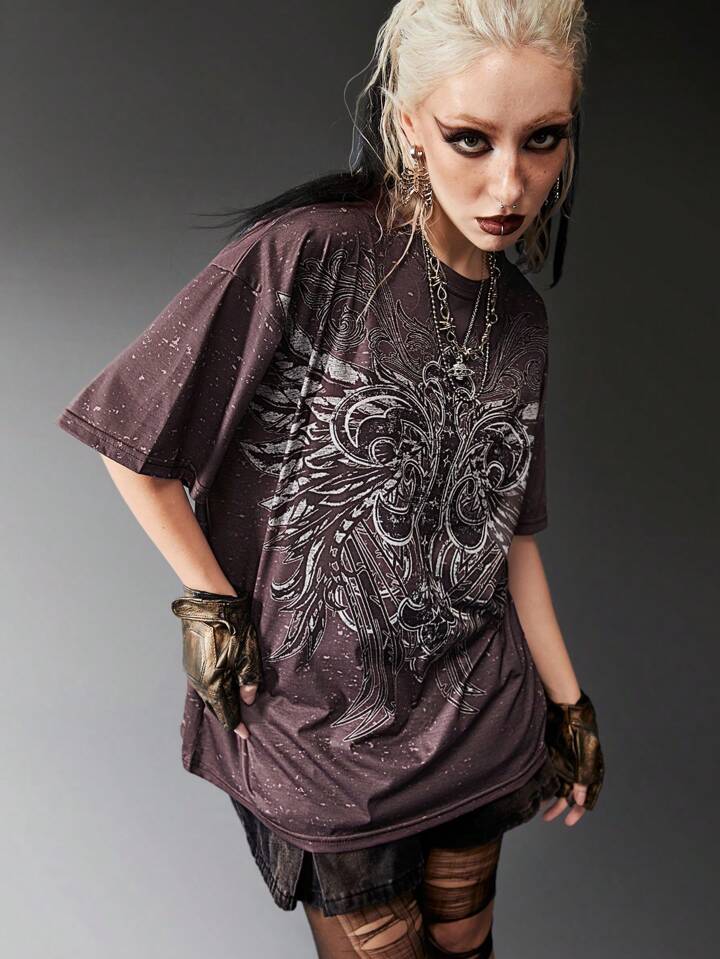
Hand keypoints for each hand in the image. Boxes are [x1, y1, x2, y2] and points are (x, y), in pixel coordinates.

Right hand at [171, 586, 262, 737]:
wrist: (208, 602)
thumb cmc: (231, 625)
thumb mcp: (247, 653)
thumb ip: (248, 680)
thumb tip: (248, 700)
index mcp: (214, 683)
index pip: (226, 713)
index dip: (237, 725)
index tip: (246, 734)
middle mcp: (199, 681)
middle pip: (215, 707)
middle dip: (228, 716)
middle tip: (241, 724)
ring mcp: (191, 670)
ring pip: (207, 695)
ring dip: (220, 703)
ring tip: (232, 708)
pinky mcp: (189, 660)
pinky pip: (202, 684)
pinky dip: (212, 691)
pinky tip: (221, 688)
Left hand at [542, 687, 604, 820]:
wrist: (566, 708)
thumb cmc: (579, 731)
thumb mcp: (583, 757)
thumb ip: (582, 779)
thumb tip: (581, 802)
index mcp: (592, 770)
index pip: (587, 797)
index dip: (579, 810)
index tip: (568, 821)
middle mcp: (580, 769)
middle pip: (571, 795)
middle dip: (561, 808)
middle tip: (548, 819)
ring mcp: (567, 762)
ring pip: (560, 786)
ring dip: (552, 799)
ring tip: (541, 811)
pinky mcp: (556, 755)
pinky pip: (552, 774)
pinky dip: (546, 784)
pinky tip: (538, 792)